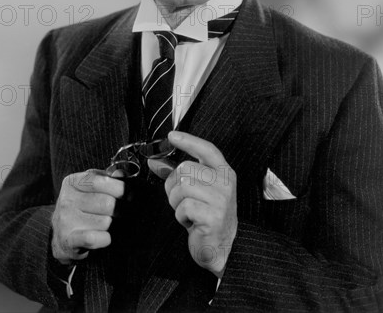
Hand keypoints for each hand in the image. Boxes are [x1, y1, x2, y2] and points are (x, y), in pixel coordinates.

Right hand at [51, 169, 123, 263]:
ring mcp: (66, 221)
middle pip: (107, 203)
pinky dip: (105, 239)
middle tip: (118, 213)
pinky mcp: (68, 241)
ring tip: (105, 224)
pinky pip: (96, 239)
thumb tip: (121, 174)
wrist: (61, 236)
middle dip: (118, 209)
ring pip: (105, 222)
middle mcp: (67, 200)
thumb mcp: (90, 187)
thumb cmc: (81, 207)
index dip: (120, 188)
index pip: (102, 181)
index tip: (129, 195)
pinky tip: (103, 236)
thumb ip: (107, 178)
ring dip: (110, 224)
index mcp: (72, 182)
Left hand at [148, 131, 236, 276]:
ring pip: (182, 187)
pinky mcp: (214, 217)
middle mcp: (226, 183)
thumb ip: (180, 174)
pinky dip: (181, 216)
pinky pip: (184, 207)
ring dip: (177, 202)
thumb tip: (156, 162)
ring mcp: (221, 200)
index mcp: (224, 172)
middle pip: (186, 168)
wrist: (219, 247)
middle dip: (175, 185)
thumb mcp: (197, 190)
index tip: (172, 136)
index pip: (207, 149)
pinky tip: (191, 222)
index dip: (188, 141)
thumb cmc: (207, 215)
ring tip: (188, 211)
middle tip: (183, 200)